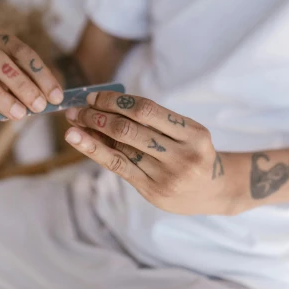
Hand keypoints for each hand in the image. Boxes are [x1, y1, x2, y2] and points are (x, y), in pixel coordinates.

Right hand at [0, 26, 63, 119]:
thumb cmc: (18, 73)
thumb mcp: (30, 72)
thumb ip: (39, 82)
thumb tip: (54, 99)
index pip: (21, 51)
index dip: (41, 74)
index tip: (56, 96)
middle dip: (19, 84)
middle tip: (38, 105)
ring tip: (20, 113)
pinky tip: (4, 117)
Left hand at [64, 92, 232, 215]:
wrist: (215, 191)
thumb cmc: (194, 153)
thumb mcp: (187, 132)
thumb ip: (154, 121)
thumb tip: (105, 104)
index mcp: (194, 133)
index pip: (147, 110)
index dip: (117, 101)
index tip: (95, 96)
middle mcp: (182, 155)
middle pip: (131, 129)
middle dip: (99, 115)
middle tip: (78, 108)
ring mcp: (167, 175)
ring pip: (121, 148)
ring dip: (92, 131)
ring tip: (73, 122)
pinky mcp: (152, 190)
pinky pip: (118, 166)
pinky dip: (94, 150)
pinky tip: (77, 139)